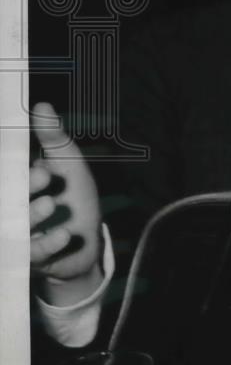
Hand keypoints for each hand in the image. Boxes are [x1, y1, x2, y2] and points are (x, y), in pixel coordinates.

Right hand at [30, 102, 103, 305]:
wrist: (87, 240)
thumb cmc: (74, 197)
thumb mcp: (69, 163)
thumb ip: (54, 139)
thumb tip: (40, 105)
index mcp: (15, 185)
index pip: (9, 172)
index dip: (13, 165)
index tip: (37, 163)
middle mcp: (11, 209)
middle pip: (10, 199)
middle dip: (25, 186)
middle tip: (44, 174)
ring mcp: (18, 235)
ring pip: (16, 228)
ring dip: (32, 216)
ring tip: (50, 203)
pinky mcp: (32, 259)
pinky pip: (34, 254)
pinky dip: (48, 245)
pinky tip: (64, 235)